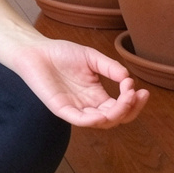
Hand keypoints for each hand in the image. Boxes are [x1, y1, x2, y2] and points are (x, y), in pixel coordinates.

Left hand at [9, 38, 148, 128]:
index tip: (137, 87)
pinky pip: (79, 120)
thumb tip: (128, 78)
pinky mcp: (60, 108)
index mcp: (97, 95)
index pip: (121, 107)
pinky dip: (93, 120)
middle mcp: (88, 105)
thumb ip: (109, 67)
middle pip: (116, 118)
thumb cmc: (61, 53)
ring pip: (101, 122)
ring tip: (125, 100)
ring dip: (116, 115)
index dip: (133, 102)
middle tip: (135, 94)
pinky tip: (104, 113)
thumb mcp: (91, 57)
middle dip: (130, 109)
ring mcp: (74, 108)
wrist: (36, 50)